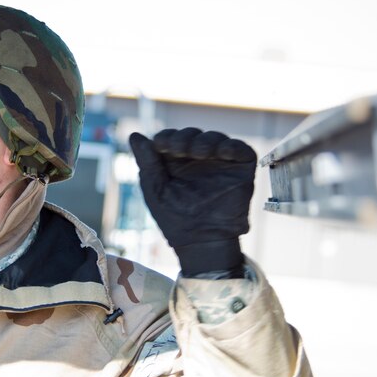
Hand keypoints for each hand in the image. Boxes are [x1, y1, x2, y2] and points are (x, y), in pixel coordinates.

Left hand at [129, 128, 256, 276]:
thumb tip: (134, 136)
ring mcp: (220, 162)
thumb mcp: (156, 189)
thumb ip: (147, 162)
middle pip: (192, 134)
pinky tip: (223, 152)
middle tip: (179, 149)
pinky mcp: (241, 168)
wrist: (202, 241)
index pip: (171, 138)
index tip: (160, 145)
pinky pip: (241, 149)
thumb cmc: (175, 220)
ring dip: (206, 141)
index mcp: (175, 162)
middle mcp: (198, 159)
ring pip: (215, 138)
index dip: (166, 137)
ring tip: (200, 152)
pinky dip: (232, 146)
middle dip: (184, 138)